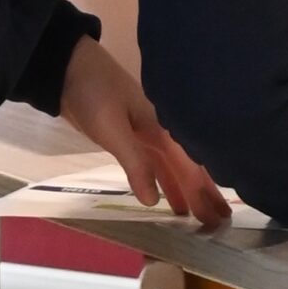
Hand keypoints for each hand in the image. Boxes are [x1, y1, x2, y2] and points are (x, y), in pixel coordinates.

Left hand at [57, 37, 229, 227]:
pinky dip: (163, 180)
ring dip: (184, 189)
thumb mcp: (112, 128)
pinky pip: (155, 164)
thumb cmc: (93, 93)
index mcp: (163, 128)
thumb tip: (154, 201)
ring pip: (171, 167)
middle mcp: (161, 131)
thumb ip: (135, 163)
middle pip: (187, 167)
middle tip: (220, 222)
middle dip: (204, 194)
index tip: (219, 218)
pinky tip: (163, 194)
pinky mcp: (130, 136)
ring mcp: (145, 133)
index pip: (191, 167)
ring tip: (197, 217)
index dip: (204, 193)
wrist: (67, 66)